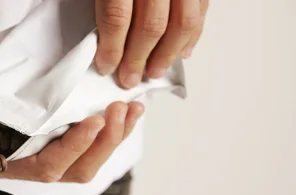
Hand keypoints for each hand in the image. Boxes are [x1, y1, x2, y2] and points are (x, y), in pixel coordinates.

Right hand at [0, 101, 143, 182]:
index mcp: (7, 165)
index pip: (47, 166)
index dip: (73, 147)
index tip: (93, 121)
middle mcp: (29, 167)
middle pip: (77, 170)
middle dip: (103, 143)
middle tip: (118, 110)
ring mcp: (44, 159)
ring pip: (87, 163)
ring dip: (114, 138)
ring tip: (131, 110)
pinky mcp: (54, 147)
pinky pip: (87, 150)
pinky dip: (109, 133)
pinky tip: (123, 114)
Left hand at [94, 0, 208, 87]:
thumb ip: (106, 6)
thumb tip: (101, 42)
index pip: (118, 17)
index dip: (111, 48)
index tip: (106, 66)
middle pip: (151, 25)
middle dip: (138, 58)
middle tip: (128, 78)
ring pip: (182, 22)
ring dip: (168, 54)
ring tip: (154, 72)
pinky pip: (201, 9)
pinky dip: (193, 35)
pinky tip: (182, 51)